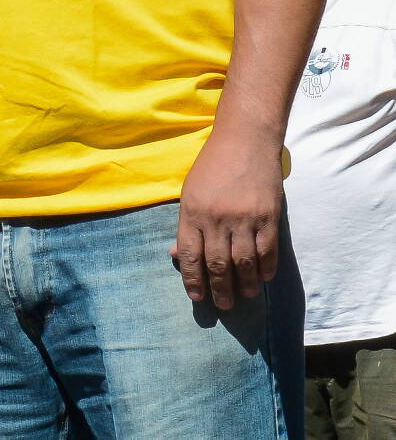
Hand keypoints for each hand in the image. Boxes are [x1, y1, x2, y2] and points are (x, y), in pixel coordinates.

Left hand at [174, 129, 282, 310]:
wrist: (245, 140)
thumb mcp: (190, 192)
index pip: (190, 255)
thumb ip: (186, 225)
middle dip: (219, 289)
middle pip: (217, 264)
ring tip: (243, 296)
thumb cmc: (213, 166)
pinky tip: (262, 278)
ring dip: (244, 284)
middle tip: (223, 306)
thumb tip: (177, 255)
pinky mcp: (268, 217)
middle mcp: (217, 219)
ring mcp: (244, 219)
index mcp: (192, 212)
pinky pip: (267, 250)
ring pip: (244, 262)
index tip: (197, 297)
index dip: (193, 279)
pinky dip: (265, 268)